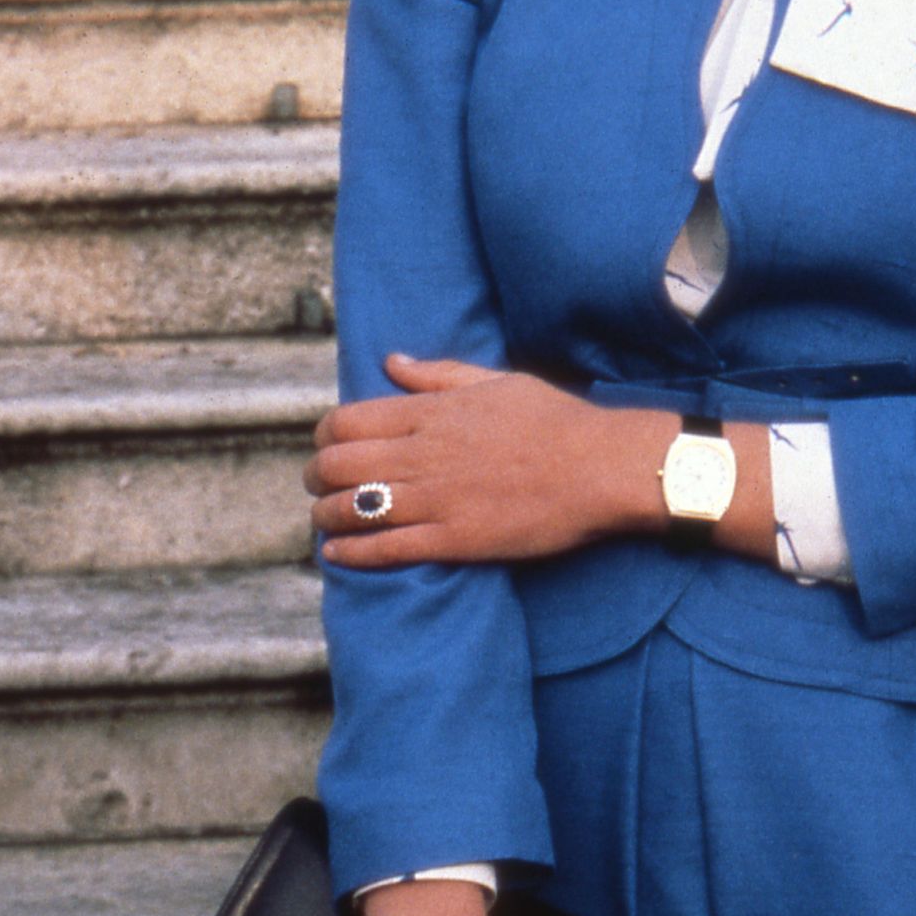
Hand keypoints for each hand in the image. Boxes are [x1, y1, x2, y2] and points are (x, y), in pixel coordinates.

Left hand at [310, 358, 670, 566]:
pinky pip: (385, 550)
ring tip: (324, 519)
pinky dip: (351, 553)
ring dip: (326, 515)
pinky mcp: (453, 540)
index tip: (325, 445)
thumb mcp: (496, 381)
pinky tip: (337, 554)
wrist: (600, 468)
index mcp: (432, 412)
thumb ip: (437, 374)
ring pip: (352, 509)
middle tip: (317, 483)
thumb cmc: (553, 420)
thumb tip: (391, 361)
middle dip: (315, 476)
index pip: (347, 421)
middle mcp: (424, 454)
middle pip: (337, 466)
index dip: (323, 436)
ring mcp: (437, 500)